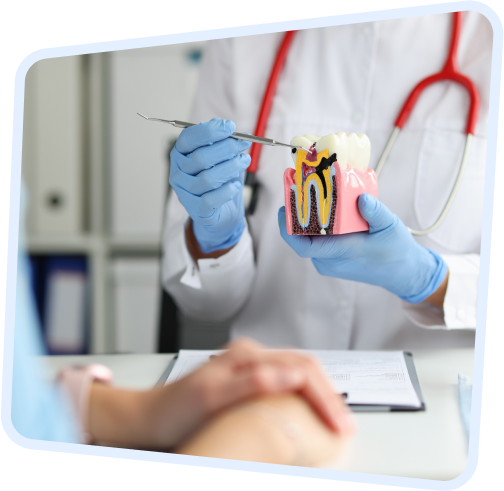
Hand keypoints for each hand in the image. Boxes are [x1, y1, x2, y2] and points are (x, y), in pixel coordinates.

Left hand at [88, 339, 353, 448]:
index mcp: (247, 355)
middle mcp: (252, 356)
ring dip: (320, 396)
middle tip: (344, 427)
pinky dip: (306, 399)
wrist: (152, 418)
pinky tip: (310, 415)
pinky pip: (288, 383)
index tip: (338, 425)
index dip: (324, 397)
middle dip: (329, 396)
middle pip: (305, 368)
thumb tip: (289, 375)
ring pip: (300, 374)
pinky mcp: (250, 380)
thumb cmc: (175, 410)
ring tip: (335, 422)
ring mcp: (252, 367)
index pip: (300, 368)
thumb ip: (249, 382)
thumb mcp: (210, 396)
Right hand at [169, 118, 250, 252]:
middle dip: (226, 148)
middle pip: (200, 158)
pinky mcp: (195, 210)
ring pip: (207, 178)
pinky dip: (227, 191)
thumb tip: (227, 126)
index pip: (188, 138)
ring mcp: (184, 192)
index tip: (231, 127)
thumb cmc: (219, 179)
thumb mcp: (220, 156)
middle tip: (243, 145)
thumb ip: (221, 140)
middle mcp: (178, 172)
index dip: (210, 131)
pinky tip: (236, 186)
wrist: (220, 211)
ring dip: (231, 168)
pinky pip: (210, 200)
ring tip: (244, 162)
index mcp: (180, 154)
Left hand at [278, 194, 447, 302]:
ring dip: (304, 221)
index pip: (304, 246)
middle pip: (302, 240)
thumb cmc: (397, 251)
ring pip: (308, 241)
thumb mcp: (390, 227)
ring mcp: (329, 263)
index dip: (288, 229)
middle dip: (295, 217)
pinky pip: (316, 243)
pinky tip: (319, 211)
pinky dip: (313, 228)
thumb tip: (361, 198)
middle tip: (295, 192)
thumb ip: (375, 212)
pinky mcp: (331, 261)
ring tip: (306, 197)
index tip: (284, 208)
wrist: (403, 273)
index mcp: (342, 253)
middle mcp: (330, 262)